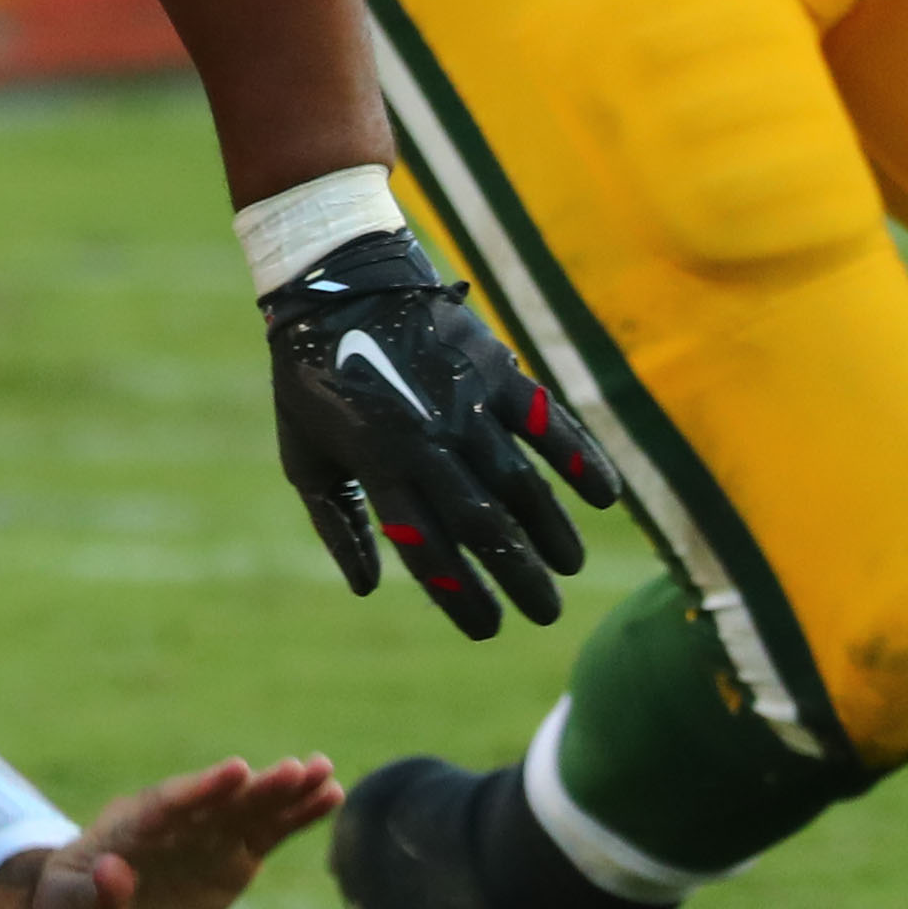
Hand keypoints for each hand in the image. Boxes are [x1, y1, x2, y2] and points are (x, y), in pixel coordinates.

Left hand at [0, 753, 336, 908]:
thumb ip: (88, 898)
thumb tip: (115, 872)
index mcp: (129, 831)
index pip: (168, 805)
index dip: (202, 789)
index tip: (236, 772)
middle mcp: (173, 825)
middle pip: (216, 801)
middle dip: (254, 788)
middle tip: (295, 768)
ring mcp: (204, 837)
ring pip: (248, 809)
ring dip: (284, 792)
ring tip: (324, 771)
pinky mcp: (229, 856)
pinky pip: (267, 832)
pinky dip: (296, 815)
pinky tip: (331, 794)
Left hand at [266, 227, 616, 639]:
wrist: (334, 279)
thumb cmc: (312, 378)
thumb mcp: (302, 455)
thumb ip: (336, 522)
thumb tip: (367, 588)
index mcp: (375, 462)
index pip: (426, 544)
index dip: (459, 592)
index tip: (487, 629)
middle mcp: (425, 437)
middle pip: (482, 522)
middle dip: (517, 575)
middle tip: (545, 613)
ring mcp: (464, 399)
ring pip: (520, 479)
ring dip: (550, 529)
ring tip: (569, 567)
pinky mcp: (494, 365)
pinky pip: (546, 418)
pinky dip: (578, 455)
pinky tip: (605, 496)